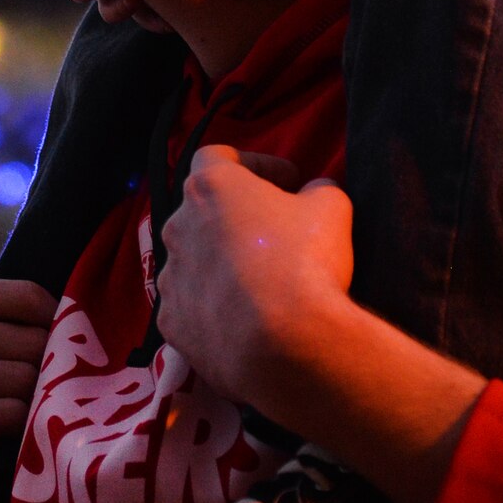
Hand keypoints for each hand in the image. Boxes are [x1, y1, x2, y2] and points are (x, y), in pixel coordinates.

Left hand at [156, 145, 353, 408]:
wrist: (286, 347)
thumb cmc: (306, 261)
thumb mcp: (331, 206)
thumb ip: (317, 189)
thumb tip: (312, 193)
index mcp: (210, 188)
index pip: (218, 156)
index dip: (254, 163)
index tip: (287, 182)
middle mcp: (179, 226)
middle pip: (203, 210)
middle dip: (237, 216)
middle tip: (276, 232)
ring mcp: (170, 278)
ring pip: (194, 258)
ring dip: (221, 261)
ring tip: (260, 281)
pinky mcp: (170, 323)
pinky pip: (191, 304)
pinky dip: (213, 304)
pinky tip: (243, 317)